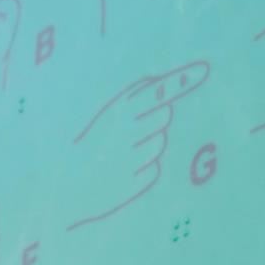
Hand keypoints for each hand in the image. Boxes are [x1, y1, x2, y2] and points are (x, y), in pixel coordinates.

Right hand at [67, 63, 207, 230]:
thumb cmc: (82, 152)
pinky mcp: (137, 182)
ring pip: (159, 142)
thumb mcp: (100, 121)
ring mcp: (133, 159)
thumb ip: (129, 104)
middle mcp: (127, 133)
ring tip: (121, 155)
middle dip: (154, 119)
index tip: (202, 71)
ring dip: (147, 145)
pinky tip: (123, 173)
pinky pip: (153, 168)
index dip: (180, 81)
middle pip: (163, 115)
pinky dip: (144, 169)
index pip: (156, 91)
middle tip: (130, 132)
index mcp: (115, 112)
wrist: (63, 192)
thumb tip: (161, 86)